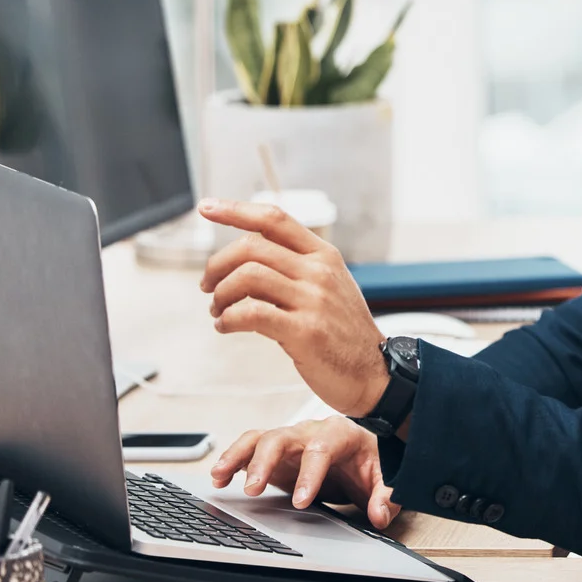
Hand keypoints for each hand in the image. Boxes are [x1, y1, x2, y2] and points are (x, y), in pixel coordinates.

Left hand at [199, 198, 388, 414]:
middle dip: (217, 265)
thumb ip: (295, 268)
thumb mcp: (329, 287)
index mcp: (324, 256)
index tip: (208, 208)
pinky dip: (228, 319)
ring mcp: (313, 300)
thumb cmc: (344, 334)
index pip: (275, 219)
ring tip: (218, 311)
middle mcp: (319, 272)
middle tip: (208, 285)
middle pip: (252, 247)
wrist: (373, 373)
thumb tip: (246, 259)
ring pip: (247, 276)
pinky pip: (251, 314)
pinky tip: (226, 326)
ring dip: (220, 294)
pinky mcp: (305, 331)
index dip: (236, 211)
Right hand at [210, 417, 399, 528]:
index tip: (301, 502)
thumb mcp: (386, 479)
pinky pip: (251, 449)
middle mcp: (311, 431)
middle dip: (265, 462)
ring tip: (220, 476)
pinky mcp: (277, 452)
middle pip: (282, 437)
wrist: (365, 452)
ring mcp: (292, 440)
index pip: (321, 449)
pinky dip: (233, 460)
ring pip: (261, 438)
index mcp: (340, 434)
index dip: (309, 474)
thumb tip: (379, 515)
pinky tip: (220, 478)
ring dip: (239, 456)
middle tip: (252, 490)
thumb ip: (385, 496)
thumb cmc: (373, 462)